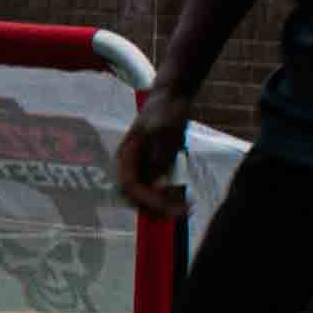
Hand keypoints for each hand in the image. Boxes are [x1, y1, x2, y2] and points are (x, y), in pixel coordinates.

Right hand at [112, 89, 194, 220]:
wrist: (172, 98)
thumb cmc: (165, 109)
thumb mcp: (164, 128)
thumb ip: (160, 154)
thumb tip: (157, 182)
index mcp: (125, 156)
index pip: (129, 186)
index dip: (147, 200)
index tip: (169, 206)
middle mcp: (131, 166)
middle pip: (135, 197)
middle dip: (156, 209)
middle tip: (180, 213)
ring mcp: (143, 169)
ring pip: (147, 198)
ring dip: (164, 208)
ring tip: (186, 209)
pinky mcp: (156, 170)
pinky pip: (159, 192)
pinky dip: (170, 200)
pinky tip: (186, 200)